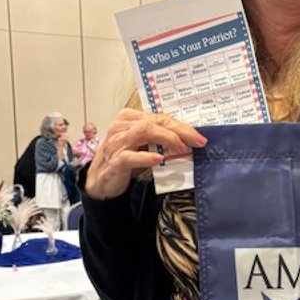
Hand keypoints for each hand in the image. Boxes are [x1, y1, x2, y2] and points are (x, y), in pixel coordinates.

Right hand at [84, 108, 207, 200]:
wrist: (101, 181)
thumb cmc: (124, 161)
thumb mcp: (143, 147)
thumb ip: (160, 141)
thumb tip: (187, 142)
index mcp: (130, 119)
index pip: (160, 118)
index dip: (181, 126)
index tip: (198, 137)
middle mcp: (122, 127)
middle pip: (154, 122)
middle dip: (179, 131)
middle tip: (196, 141)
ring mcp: (116, 142)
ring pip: (143, 131)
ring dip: (166, 138)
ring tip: (181, 148)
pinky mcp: (114, 160)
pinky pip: (130, 156)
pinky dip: (146, 157)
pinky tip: (158, 159)